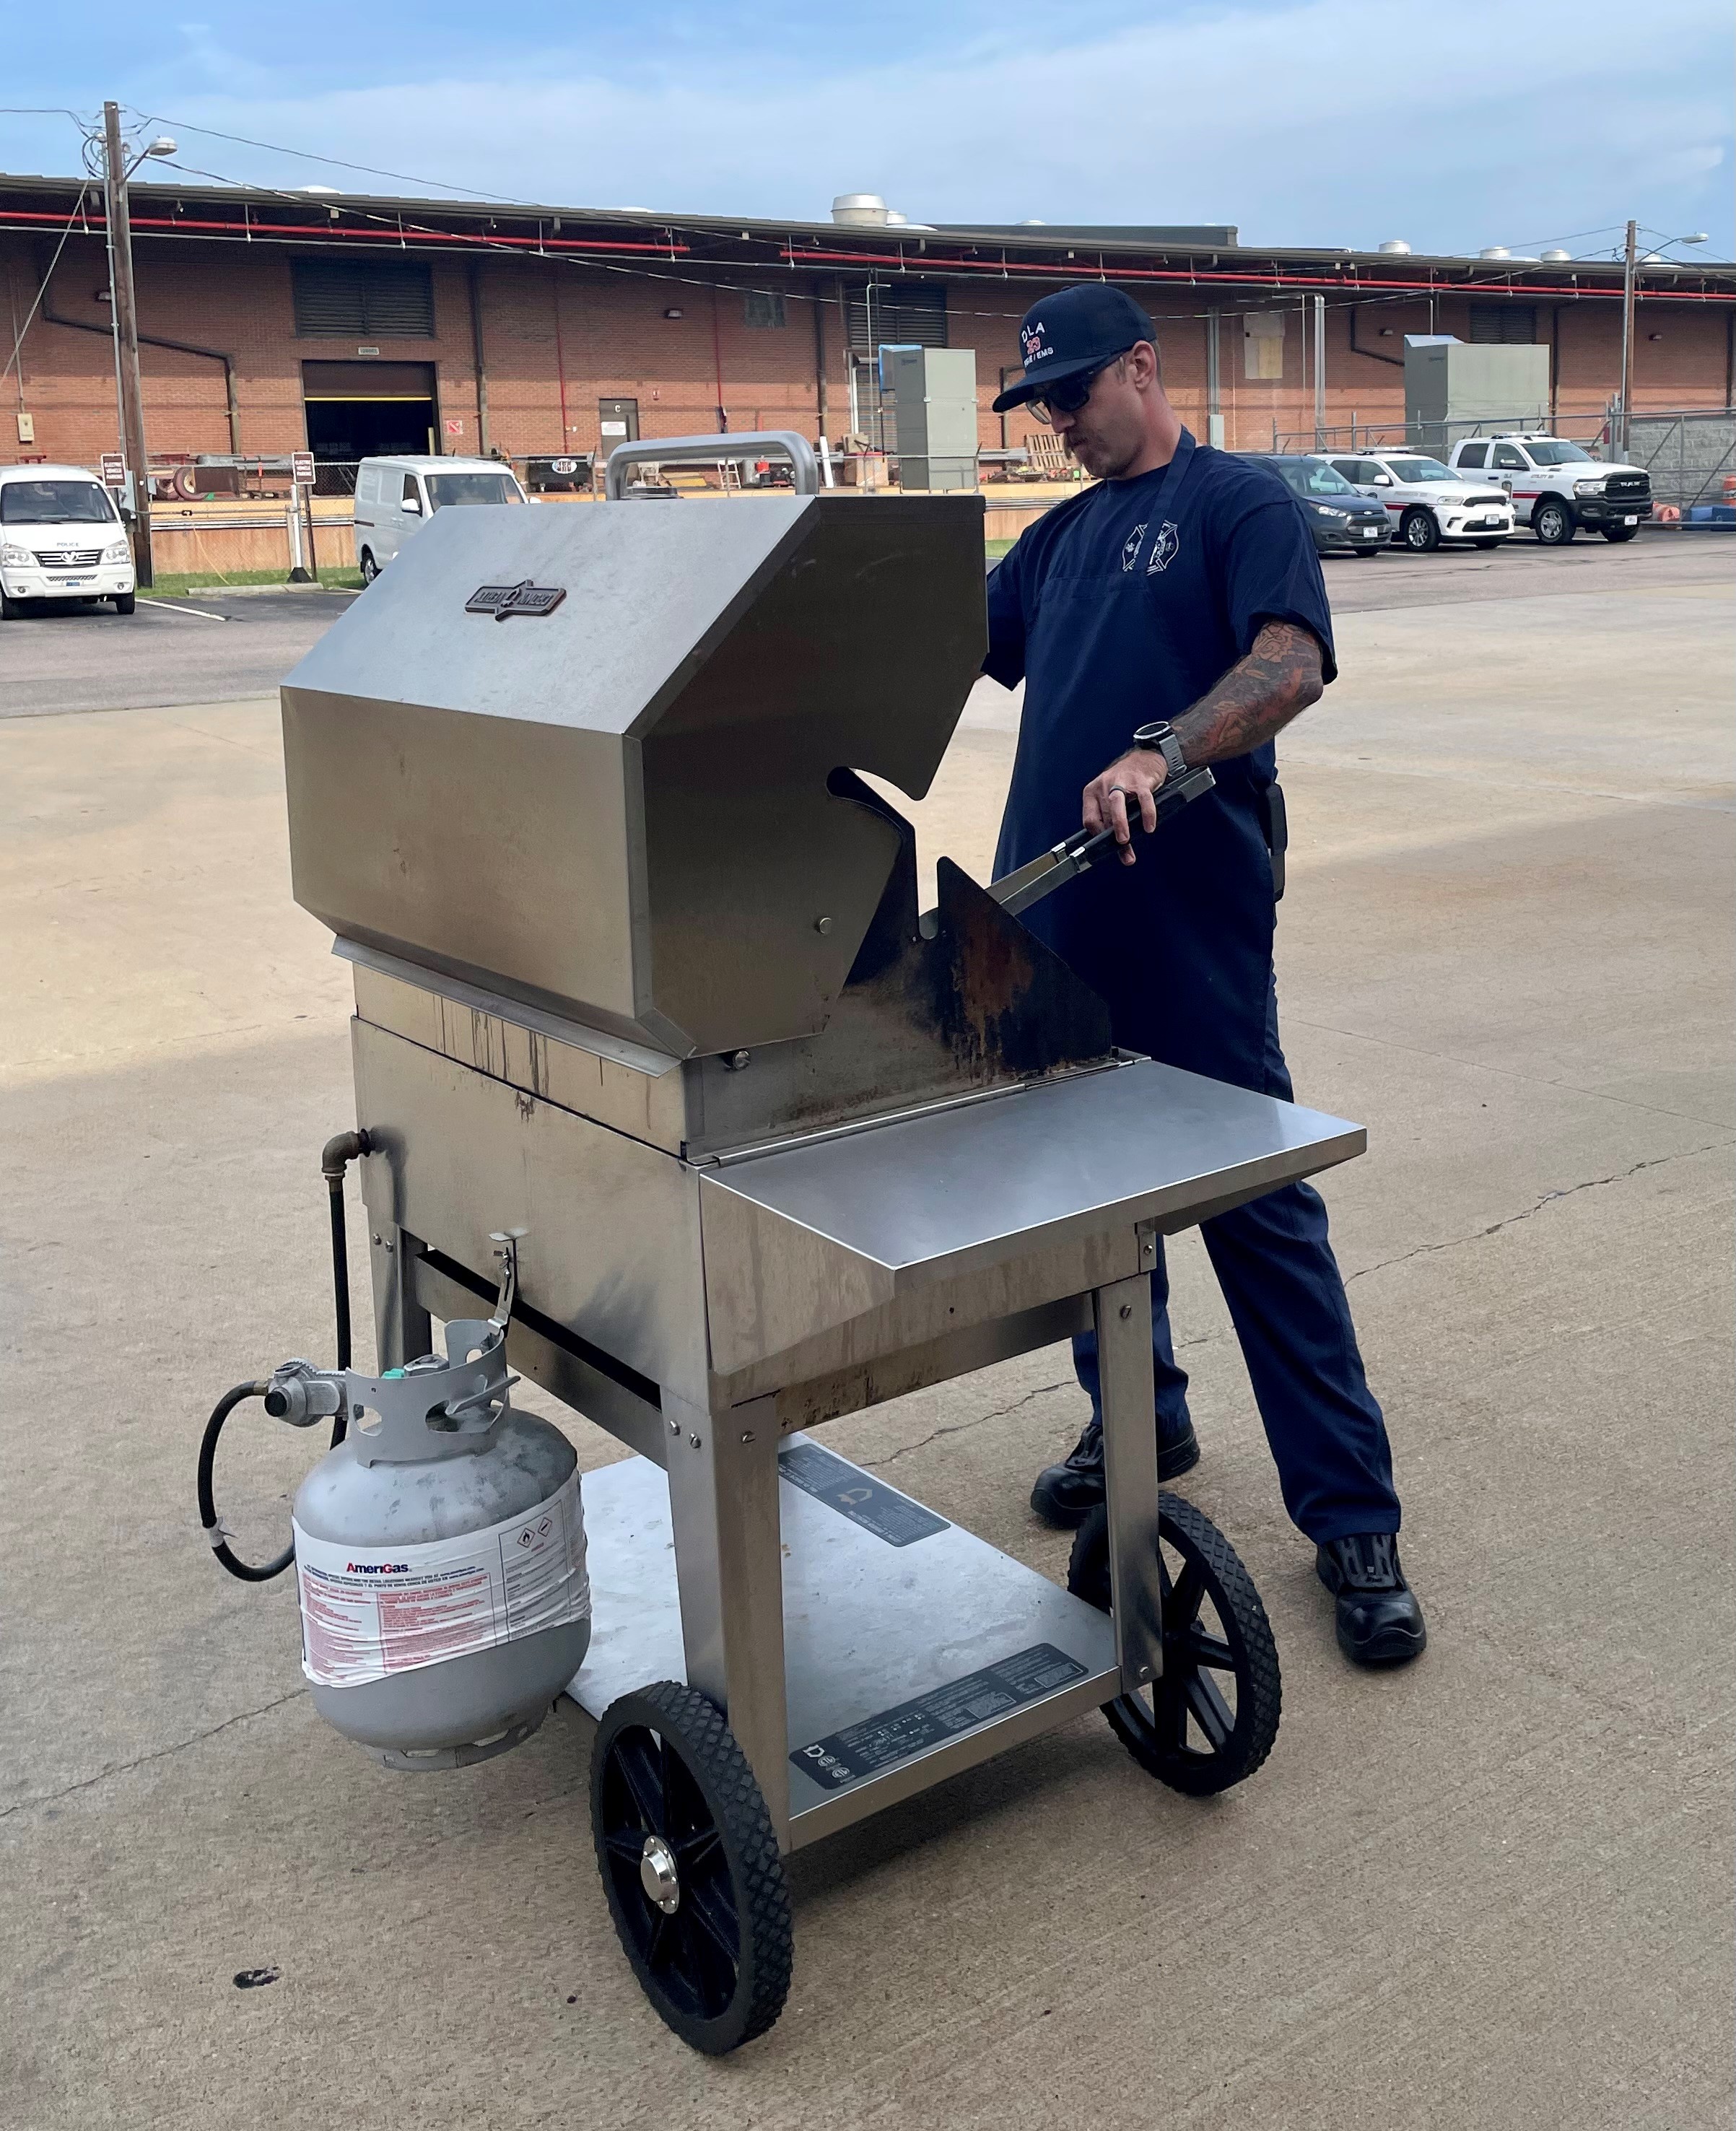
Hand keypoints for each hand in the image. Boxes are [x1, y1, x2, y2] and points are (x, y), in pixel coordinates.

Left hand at [1083, 749, 1166, 863]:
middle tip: (1124, 853)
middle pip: (1104, 816)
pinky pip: (1143, 800)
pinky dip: (1146, 814)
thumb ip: (1110, 818)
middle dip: (1112, 838)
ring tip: (1124, 841)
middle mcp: (1104, 786)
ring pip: (1116, 805)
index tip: (1107, 846)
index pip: (1089, 819)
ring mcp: (1122, 782)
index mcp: (1093, 791)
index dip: (1097, 835)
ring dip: (1120, 825)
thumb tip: (1116, 847)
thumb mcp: (1111, 796)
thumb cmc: (1126, 780)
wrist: (1145, 758)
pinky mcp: (1140, 781)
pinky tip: (1149, 827)